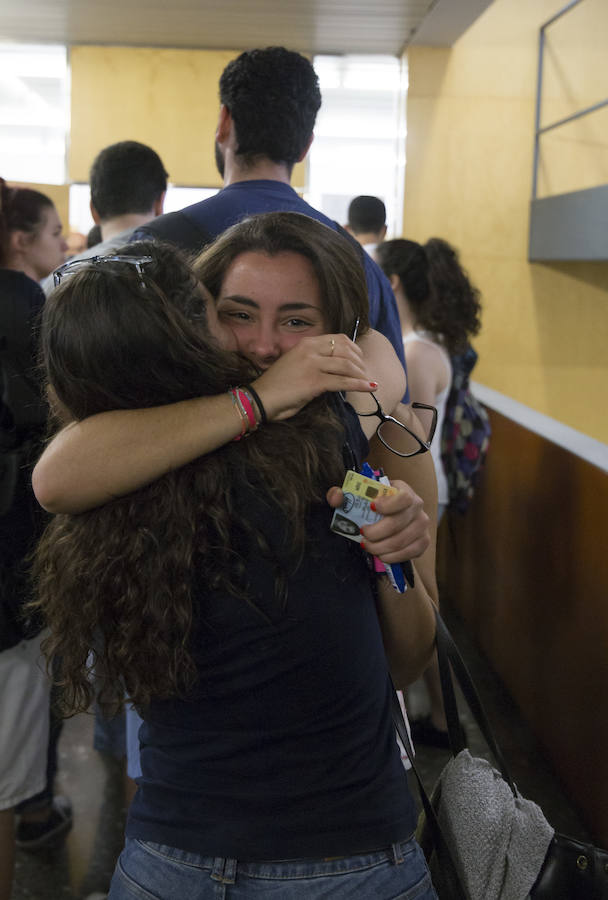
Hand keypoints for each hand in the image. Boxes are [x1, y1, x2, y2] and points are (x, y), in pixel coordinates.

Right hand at [252, 334, 376, 420]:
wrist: (260, 398)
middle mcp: (310, 350)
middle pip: (346, 350)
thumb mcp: (296, 365)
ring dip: (361, 374)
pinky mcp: (314, 382)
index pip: (338, 339)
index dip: (354, 349)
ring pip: (347, 365)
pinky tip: (370, 388)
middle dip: (360, 362)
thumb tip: (335, 368)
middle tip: (366, 372)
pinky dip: (360, 385)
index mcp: (306, 344)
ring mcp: (312, 365)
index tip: (360, 360)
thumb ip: (314, 362)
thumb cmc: (277, 386)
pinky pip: (343, 382)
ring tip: (368, 381)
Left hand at [326, 479, 429, 563]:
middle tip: (362, 535)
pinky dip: (392, 557)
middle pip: (398, 523)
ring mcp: (422, 524)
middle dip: (375, 533)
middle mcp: (417, 505)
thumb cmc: (372, 505)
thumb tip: (337, 497)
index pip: (403, 497)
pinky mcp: (424, 541)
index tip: (371, 507)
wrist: (390, 516)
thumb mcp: (357, 495)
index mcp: (402, 489)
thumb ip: (341, 494)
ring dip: (380, 547)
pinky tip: (381, 554)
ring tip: (368, 546)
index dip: (388, 504)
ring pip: (401, 541)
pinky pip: (409, 553)